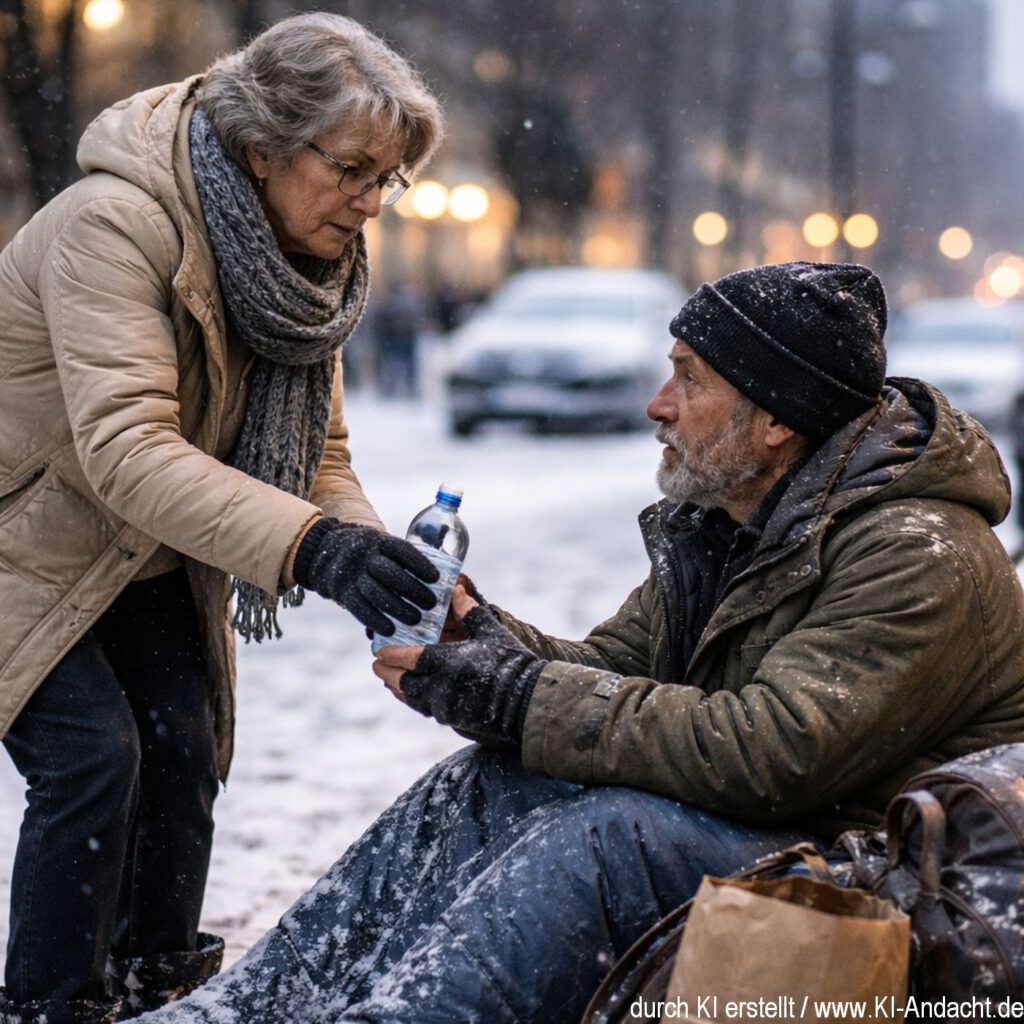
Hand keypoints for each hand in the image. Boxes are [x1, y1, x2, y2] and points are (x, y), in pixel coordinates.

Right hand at [292, 519, 437, 635]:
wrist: (326, 552)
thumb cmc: (368, 554)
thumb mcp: (381, 546)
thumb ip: (401, 559)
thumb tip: (437, 580)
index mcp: (378, 542)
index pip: (401, 551)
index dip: (419, 564)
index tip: (436, 578)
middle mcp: (364, 556)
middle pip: (390, 573)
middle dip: (412, 590)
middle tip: (431, 603)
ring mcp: (351, 574)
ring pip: (375, 593)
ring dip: (397, 608)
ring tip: (416, 619)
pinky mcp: (342, 592)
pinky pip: (359, 608)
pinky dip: (375, 620)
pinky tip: (390, 630)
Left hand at [373, 585, 545, 743]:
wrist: (527, 701)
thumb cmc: (512, 663)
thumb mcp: (491, 632)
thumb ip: (470, 612)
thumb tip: (456, 591)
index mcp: (448, 662)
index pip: (410, 658)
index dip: (392, 655)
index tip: (379, 651)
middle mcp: (442, 687)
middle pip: (403, 682)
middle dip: (387, 673)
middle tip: (377, 666)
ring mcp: (446, 706)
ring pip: (412, 698)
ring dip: (398, 688)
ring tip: (390, 680)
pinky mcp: (453, 719)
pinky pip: (426, 708)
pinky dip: (414, 699)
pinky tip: (413, 693)